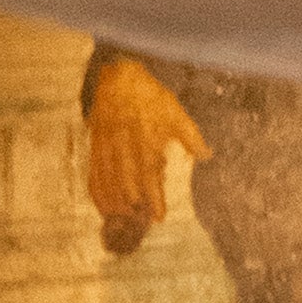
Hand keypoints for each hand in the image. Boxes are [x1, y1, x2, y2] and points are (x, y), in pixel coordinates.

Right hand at [84, 50, 204, 247]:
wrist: (116, 80)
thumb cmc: (148, 97)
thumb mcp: (174, 111)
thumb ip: (190, 135)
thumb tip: (207, 155)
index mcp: (145, 140)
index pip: (149, 176)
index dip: (154, 199)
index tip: (159, 217)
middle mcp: (124, 149)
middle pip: (126, 186)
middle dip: (134, 207)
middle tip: (141, 222)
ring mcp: (107, 152)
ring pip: (109, 186)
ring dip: (117, 207)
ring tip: (125, 221)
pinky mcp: (95, 152)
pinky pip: (94, 179)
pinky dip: (99, 197)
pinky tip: (106, 210)